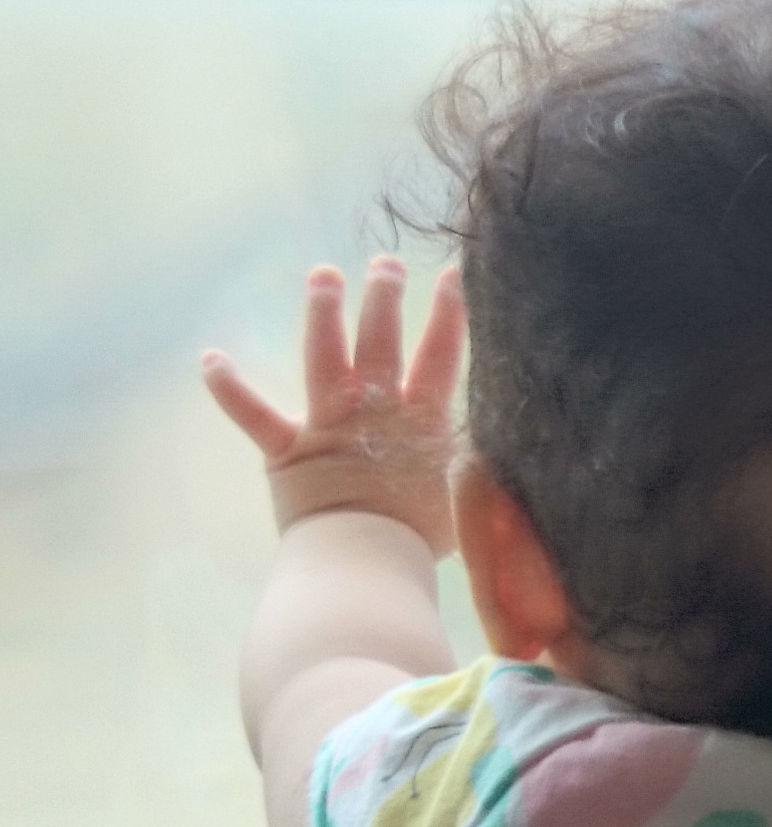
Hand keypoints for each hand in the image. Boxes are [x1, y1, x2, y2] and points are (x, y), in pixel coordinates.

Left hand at [205, 258, 466, 556]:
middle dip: (384, 298)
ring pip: (325, 357)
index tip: (454, 277)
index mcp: (423, 422)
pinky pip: (254, 415)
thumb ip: (478, 467)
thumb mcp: (467, 497)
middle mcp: (376, 411)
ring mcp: (329, 426)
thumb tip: (505, 453)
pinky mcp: (288, 451)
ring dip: (323, 313)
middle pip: (381, 342)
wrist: (367, 561)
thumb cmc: (422, 539)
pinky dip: (230, 389)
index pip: (441, 356)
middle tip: (386, 264)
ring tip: (323, 275)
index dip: (450, 314)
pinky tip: (210, 357)